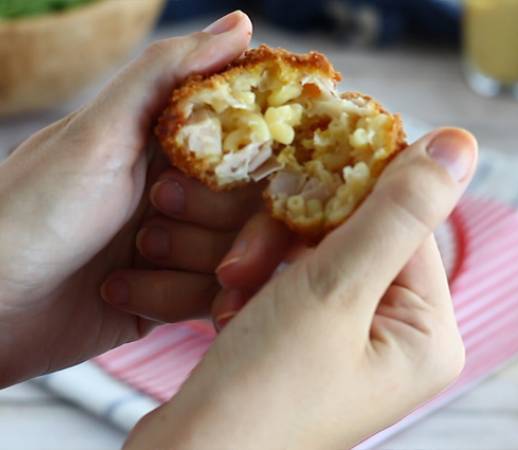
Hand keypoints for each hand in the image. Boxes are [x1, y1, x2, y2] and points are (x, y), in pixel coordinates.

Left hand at [0, 11, 254, 386]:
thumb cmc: (33, 209)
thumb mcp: (100, 131)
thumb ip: (168, 73)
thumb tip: (241, 22)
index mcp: (172, 142)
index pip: (252, 143)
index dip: (258, 162)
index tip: (250, 180)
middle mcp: (184, 189)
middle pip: (254, 206)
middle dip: (206, 222)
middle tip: (146, 226)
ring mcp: (182, 243)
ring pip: (238, 256)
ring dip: (181, 265)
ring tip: (122, 263)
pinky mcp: (176, 292)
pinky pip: (212, 298)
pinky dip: (169, 299)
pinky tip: (120, 294)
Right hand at [125, 128, 477, 449]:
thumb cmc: (263, 390)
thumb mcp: (335, 290)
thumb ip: (397, 212)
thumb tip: (459, 144)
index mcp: (427, 331)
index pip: (405, 223)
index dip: (352, 188)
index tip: (299, 166)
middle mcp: (398, 335)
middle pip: (356, 235)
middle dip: (291, 237)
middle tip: (243, 262)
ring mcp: (353, 338)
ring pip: (315, 252)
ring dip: (265, 259)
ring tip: (229, 289)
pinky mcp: (311, 339)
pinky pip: (292, 280)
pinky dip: (258, 282)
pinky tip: (229, 305)